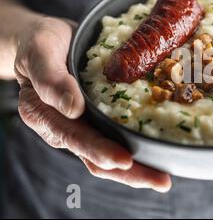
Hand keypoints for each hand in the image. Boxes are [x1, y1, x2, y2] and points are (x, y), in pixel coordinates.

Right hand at [14, 16, 170, 190]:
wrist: (48, 39)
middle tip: (161, 181)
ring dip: (139, 168)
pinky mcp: (102, 118)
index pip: (75, 139)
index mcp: (45, 115)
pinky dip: (140, 144)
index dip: (100, 151)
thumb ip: (51, 79)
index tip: (125, 160)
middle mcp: (67, 127)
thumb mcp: (40, 52)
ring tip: (165, 177)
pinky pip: (121, 136)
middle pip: (98, 159)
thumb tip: (74, 109)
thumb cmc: (40, 43)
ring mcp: (86, 125)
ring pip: (112, 154)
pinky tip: (161, 147)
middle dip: (131, 173)